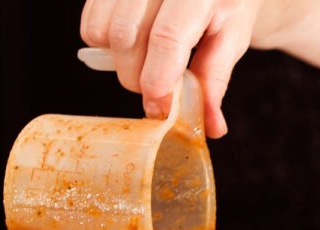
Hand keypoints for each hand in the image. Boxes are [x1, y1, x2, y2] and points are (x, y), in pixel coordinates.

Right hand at [80, 0, 267, 137]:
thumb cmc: (221, 4)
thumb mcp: (229, 39)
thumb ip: (214, 80)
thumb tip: (211, 126)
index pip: (167, 37)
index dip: (158, 78)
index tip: (159, 106)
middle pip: (126, 36)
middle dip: (136, 77)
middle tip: (156, 87)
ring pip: (103, 31)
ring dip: (118, 62)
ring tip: (144, 62)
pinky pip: (90, 22)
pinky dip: (103, 45)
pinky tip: (129, 44)